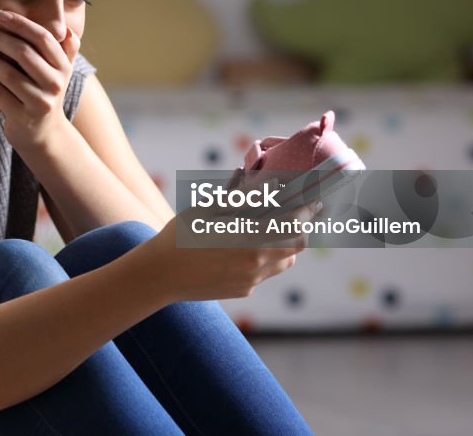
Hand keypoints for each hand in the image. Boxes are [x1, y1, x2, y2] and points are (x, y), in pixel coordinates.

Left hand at [0, 9, 78, 151]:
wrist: (43, 134)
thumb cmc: (45, 93)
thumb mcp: (60, 73)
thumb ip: (65, 49)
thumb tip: (66, 27)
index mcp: (64, 66)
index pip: (43, 38)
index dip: (20, 23)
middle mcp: (55, 84)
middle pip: (24, 53)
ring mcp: (39, 102)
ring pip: (8, 74)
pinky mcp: (22, 117)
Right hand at [135, 202, 317, 303]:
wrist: (160, 275)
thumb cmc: (181, 235)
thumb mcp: (210, 208)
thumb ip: (243, 197)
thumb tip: (269, 182)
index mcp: (250, 239)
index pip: (294, 224)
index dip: (307, 211)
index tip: (312, 201)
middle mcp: (256, 263)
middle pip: (297, 245)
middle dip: (300, 228)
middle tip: (294, 213)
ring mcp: (251, 280)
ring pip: (285, 262)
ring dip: (285, 244)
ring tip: (270, 228)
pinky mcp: (243, 290)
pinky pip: (265, 272)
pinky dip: (265, 257)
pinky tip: (245, 246)